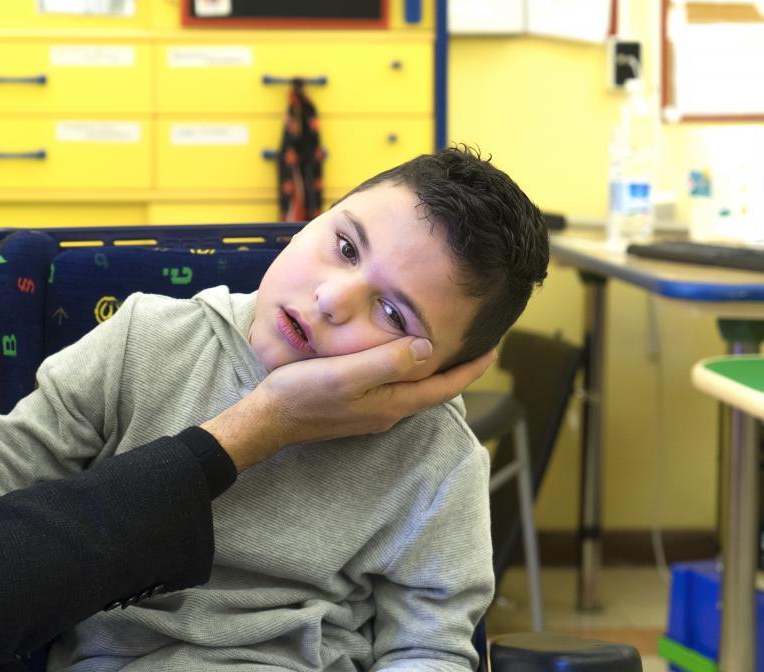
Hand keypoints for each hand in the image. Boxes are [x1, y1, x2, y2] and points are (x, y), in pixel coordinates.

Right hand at [202, 336, 495, 471]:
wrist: (269, 419)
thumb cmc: (303, 393)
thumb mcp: (346, 373)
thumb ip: (386, 362)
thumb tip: (426, 348)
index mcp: (391, 403)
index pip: (443, 386)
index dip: (471, 369)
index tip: (494, 348)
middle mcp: (387, 411)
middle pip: (434, 390)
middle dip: (457, 369)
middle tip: (476, 344)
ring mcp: (372, 412)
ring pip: (414, 390)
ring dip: (433, 371)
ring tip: (446, 348)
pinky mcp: (357, 408)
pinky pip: (394, 389)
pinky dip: (409, 373)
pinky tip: (402, 358)